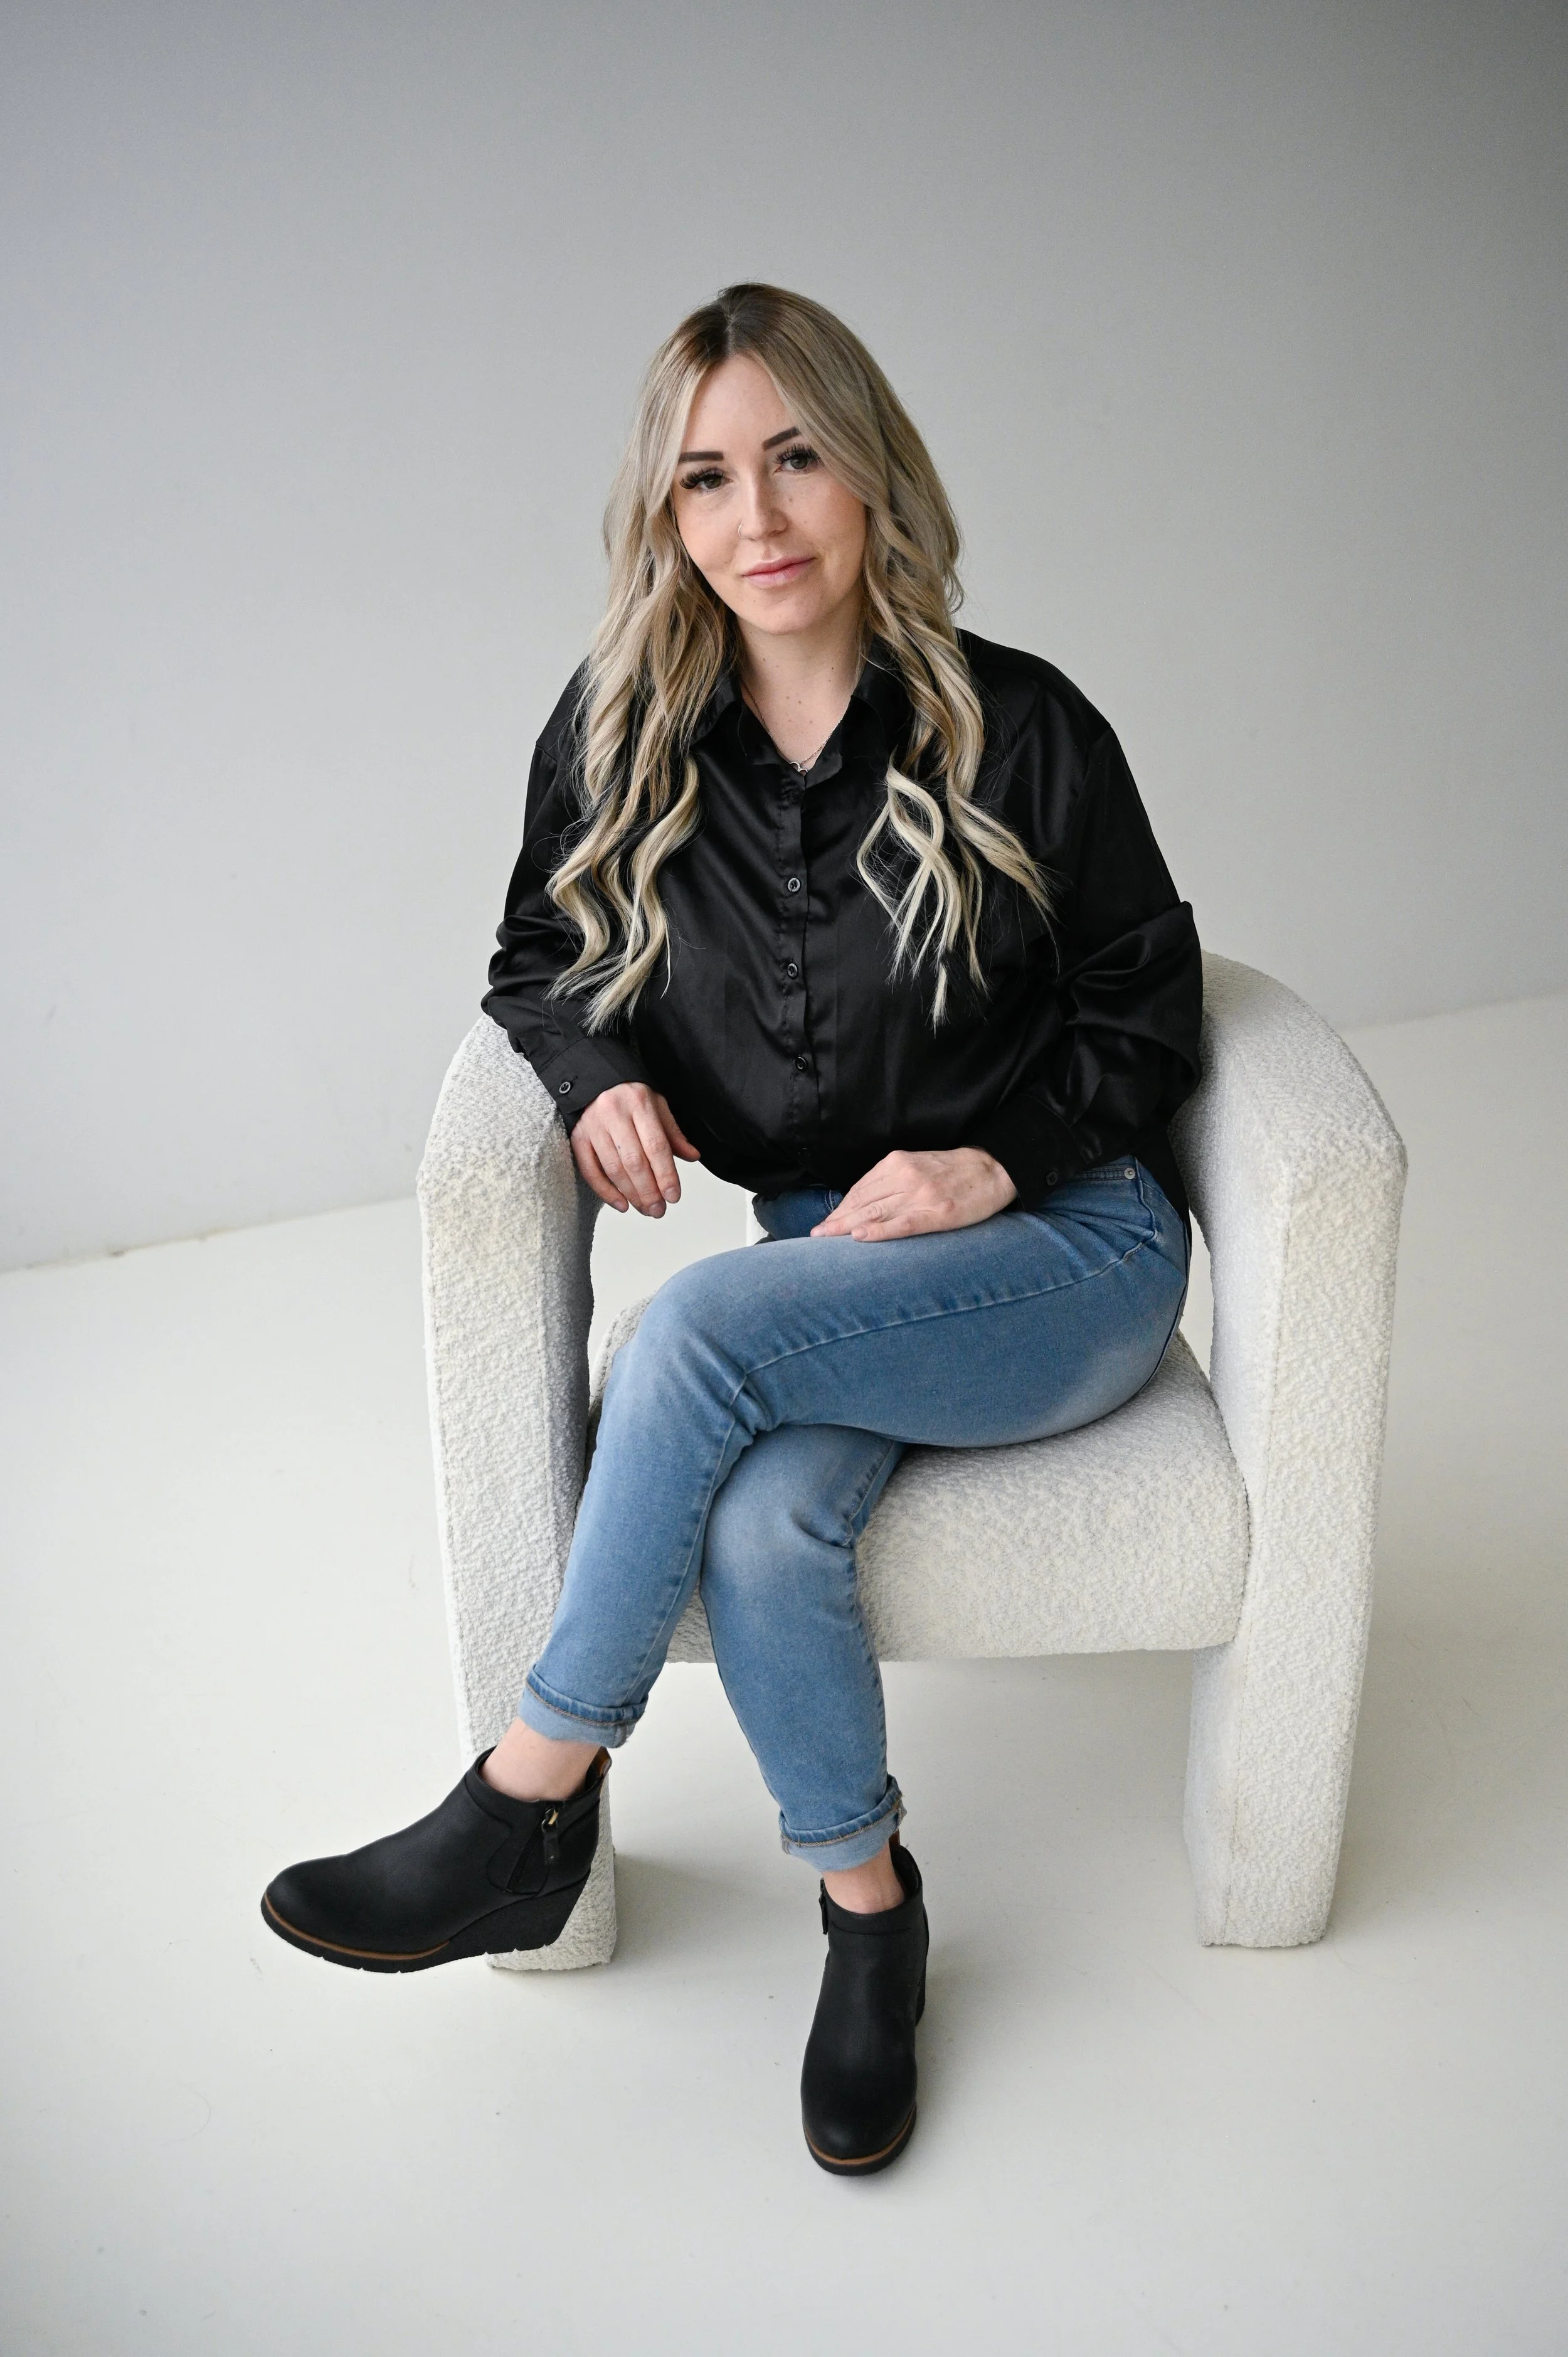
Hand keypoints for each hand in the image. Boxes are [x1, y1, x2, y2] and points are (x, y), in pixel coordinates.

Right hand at [569, 1083, 700, 1216]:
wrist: (593, 1077)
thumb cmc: (628, 1094)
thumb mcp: (656, 1104)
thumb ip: (672, 1133)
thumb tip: (692, 1156)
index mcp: (639, 1103)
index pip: (656, 1145)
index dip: (665, 1174)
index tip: (673, 1196)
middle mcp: (614, 1113)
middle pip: (634, 1161)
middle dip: (649, 1190)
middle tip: (659, 1210)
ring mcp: (592, 1126)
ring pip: (613, 1168)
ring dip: (631, 1194)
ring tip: (645, 1209)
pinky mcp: (577, 1137)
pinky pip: (590, 1170)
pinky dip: (605, 1191)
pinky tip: (621, 1204)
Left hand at [810, 1148, 1015, 1240]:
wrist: (993, 1168)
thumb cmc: (953, 1171)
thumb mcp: (917, 1166)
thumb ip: (891, 1180)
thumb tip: (862, 1203)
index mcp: (898, 1163)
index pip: (860, 1189)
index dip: (839, 1208)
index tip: (823, 1224)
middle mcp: (905, 1177)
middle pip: (862, 1202)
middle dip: (836, 1220)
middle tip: (815, 1236)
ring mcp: (921, 1195)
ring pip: (875, 1212)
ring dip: (847, 1228)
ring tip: (826, 1240)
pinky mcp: (938, 1213)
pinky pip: (902, 1224)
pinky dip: (879, 1231)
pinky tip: (861, 1237)